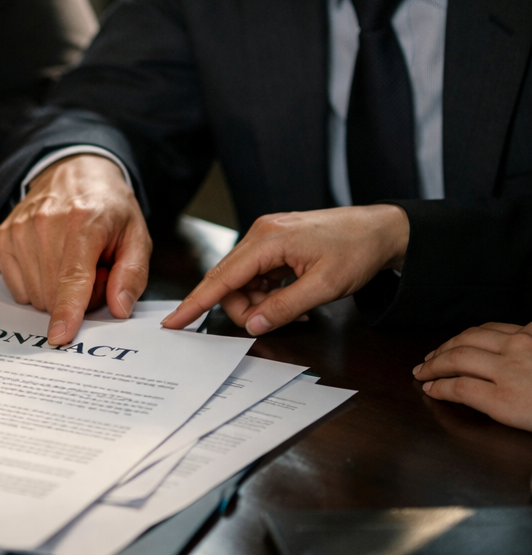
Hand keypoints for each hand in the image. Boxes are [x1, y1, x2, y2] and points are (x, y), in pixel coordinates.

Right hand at [0, 155, 150, 345]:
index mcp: (84, 221)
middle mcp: (46, 223)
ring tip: (72, 263)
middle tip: (93, 272)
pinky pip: (17, 288)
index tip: (59, 336)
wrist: (73, 169)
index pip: (72, 276)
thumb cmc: (108, 207)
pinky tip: (50, 262)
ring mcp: (19, 229)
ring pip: (34, 295)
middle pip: (53, 293)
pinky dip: (36, 285)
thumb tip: (118, 309)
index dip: (66, 310)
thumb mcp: (136, 234)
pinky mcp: (3, 236)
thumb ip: (132, 273)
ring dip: (55, 292)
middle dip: (77, 299)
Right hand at [162, 204, 408, 334]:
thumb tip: (253, 325)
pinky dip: (268, 292)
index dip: (196, 302)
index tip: (174, 322)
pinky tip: (292, 301)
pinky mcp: (275, 243)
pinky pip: (257, 274)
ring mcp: (267, 237)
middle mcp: (260, 233)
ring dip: (259, 302)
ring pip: (243, 280)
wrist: (381, 229)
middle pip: (229, 281)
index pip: (222, 277)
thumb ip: (285, 307)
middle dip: (243, 308)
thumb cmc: (356, 251)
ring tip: (294, 312)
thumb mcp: (324, 287)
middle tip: (273, 323)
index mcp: (267, 240)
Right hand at [413, 322, 531, 430]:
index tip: (429, 387)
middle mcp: (512, 367)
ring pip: (469, 337)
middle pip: (457, 359)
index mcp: (511, 400)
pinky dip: (474, 332)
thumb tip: (462, 392)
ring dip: (447, 344)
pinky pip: (493, 326)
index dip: (438, 388)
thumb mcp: (526, 423)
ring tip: (437, 352)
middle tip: (422, 369)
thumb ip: (496, 408)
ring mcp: (521, 344)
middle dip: (433, 365)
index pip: (459, 388)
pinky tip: (468, 337)